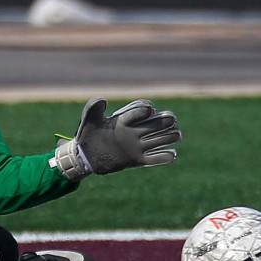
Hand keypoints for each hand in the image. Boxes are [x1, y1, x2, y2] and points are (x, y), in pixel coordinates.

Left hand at [50, 98, 180, 181]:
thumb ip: (93, 109)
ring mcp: (137, 146)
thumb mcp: (88, 122)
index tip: (149, 110)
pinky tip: (171, 154)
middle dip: (165, 121)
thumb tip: (103, 100)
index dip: (146, 109)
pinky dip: (165, 157)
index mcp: (124, 120)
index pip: (140, 110)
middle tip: (170, 120)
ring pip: (161, 138)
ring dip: (170, 136)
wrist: (85, 157)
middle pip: (156, 123)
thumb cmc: (87, 136)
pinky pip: (156, 159)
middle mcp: (134, 131)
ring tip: (175, 135)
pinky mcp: (137, 161)